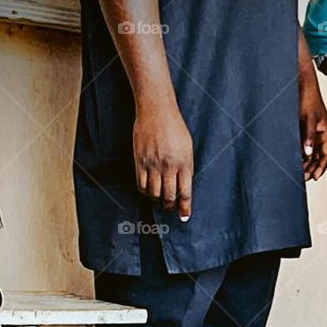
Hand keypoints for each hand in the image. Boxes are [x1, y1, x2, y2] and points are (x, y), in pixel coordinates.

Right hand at [133, 98, 193, 219]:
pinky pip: (141, 184)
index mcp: (184, 163)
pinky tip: (148, 190)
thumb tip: (183, 189)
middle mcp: (168, 165)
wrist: (156, 110)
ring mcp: (153, 163)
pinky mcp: (140, 160)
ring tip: (159, 198)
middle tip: (169, 207)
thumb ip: (186, 168)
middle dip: (169, 206)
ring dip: (157, 199)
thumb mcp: (187, 148)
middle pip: (169, 196)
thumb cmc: (174, 128)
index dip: (184, 208)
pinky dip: (145, 191)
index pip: (185, 192)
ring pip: (154, 193)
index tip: (184, 217)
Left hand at [299, 71, 326, 181]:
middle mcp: (319, 134)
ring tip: (298, 171)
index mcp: (326, 132)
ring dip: (305, 162)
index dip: (322, 167)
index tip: (315, 177)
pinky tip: (293, 158)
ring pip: (310, 152)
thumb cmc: (308, 96)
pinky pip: (302, 145)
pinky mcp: (302, 129)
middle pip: (318, 156)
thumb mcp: (309, 119)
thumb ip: (308, 136)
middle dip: (312, 168)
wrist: (300, 83)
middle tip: (304, 177)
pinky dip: (299, 153)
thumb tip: (307, 152)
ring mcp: (311, 132)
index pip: (326, 154)